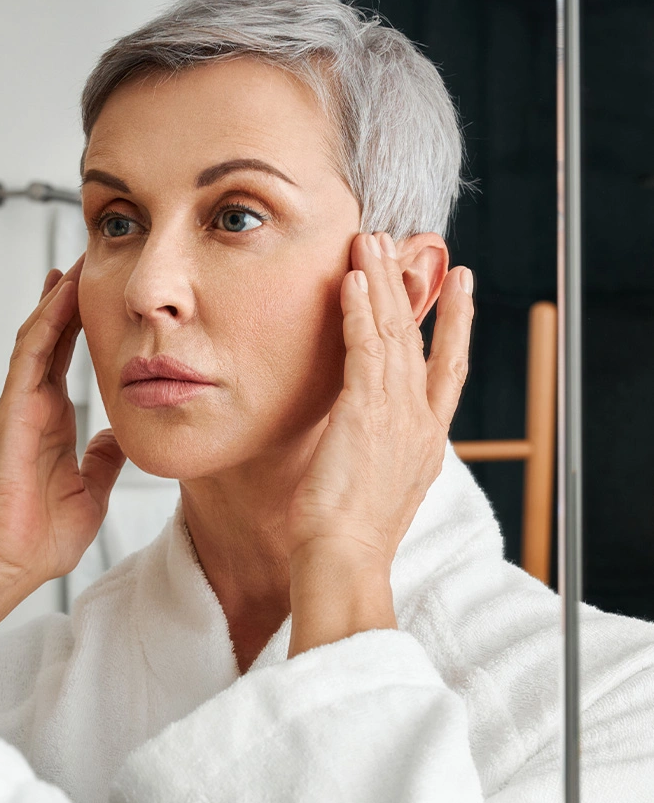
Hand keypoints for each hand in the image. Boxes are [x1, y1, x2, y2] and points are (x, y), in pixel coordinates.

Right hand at [0, 257, 125, 589]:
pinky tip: (60, 295)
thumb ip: (105, 459)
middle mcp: (37, 407)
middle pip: (55, 338)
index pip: (72, 360)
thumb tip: (123, 435)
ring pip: (39, 337)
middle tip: (92, 262)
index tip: (107, 297)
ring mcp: (22, 406)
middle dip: (72, 300)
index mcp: (56, 423)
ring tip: (76, 264)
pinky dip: (45, 323)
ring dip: (57, 300)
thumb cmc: (41, 536)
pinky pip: (30, 356)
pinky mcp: (12, 410)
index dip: (87, 326)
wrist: (9, 560)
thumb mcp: (92, 488)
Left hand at [286, 231, 472, 654]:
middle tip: (405, 245)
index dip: (454, 326)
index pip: (447, 371)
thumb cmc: (348, 539)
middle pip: (420, 340)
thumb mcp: (374, 490)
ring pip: (392, 334)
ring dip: (381, 284)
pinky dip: (359, 310)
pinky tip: (353, 278)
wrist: (344, 561)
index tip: (459, 290)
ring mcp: (397, 414)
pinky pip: (364, 347)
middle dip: (411, 290)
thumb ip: (375, 455)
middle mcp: (420, 422)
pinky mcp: (365, 411)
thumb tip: (357, 443)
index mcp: (427, 441)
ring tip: (372, 241)